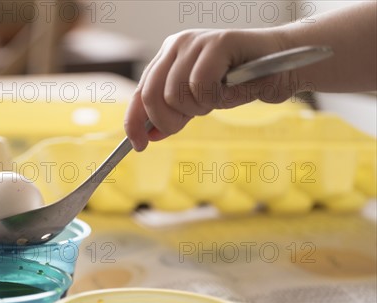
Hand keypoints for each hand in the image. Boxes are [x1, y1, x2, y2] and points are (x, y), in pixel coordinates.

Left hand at [124, 28, 291, 150]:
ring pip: (175, 93)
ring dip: (198, 108)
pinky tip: (230, 90)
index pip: (139, 93)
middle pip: (150, 95)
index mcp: (168, 58)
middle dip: (166, 120)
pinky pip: (200, 85)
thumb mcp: (199, 104)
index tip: (139, 145)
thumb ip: (173, 115)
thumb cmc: (241, 84)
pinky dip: (215, 98)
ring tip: (218, 98)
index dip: (134, 122)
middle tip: (188, 122)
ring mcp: (196, 41)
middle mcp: (177, 45)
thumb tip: (147, 135)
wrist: (283, 68)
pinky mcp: (218, 42)